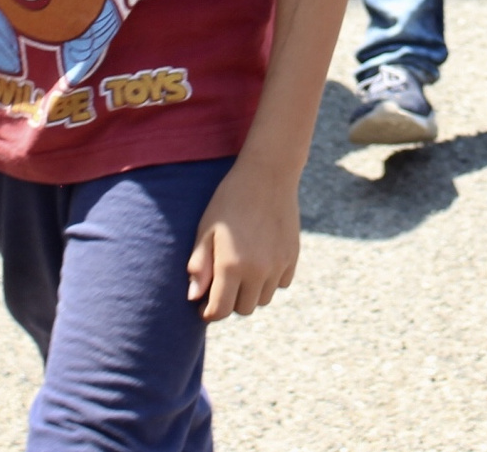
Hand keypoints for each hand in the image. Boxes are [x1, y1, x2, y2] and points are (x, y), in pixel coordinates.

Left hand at [186, 157, 299, 320]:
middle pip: (243, 309)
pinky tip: (261, 261)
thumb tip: (194, 296)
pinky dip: (270, 280)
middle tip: (222, 285)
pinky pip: (281, 284)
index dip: (209, 312)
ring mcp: (278, 265)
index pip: (220, 310)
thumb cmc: (230, 200)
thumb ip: (199, 265)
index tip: (203, 306)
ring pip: (263, 299)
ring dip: (251, 293)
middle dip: (230, 302)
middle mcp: (257, 271)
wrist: (268, 174)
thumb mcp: (206, 228)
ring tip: (241, 271)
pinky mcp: (293, 257)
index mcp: (231, 266)